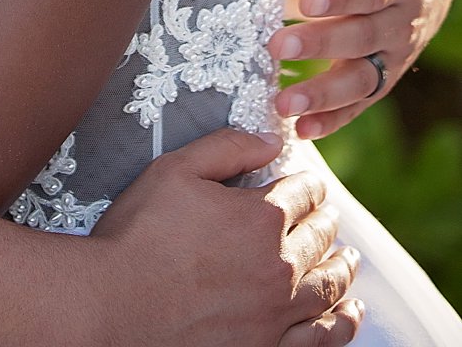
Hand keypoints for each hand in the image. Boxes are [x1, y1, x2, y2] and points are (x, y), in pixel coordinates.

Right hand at [95, 128, 362, 345]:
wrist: (117, 306)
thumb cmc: (139, 235)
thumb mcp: (174, 169)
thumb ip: (227, 147)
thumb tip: (271, 139)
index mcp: (261, 217)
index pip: (303, 193)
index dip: (309, 184)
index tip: (309, 184)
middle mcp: (280, 265)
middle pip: (321, 238)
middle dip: (327, 222)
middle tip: (329, 218)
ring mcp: (278, 314)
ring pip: (329, 289)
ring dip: (343, 270)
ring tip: (348, 262)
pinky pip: (321, 338)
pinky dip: (341, 324)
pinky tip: (347, 315)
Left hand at [271, 0, 456, 139]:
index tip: (309, 0)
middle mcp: (401, 18)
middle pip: (364, 36)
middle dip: (323, 44)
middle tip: (277, 47)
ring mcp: (394, 53)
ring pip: (363, 79)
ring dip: (324, 95)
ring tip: (283, 104)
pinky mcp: (381, 77)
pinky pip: (360, 105)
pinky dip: (332, 120)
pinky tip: (300, 131)